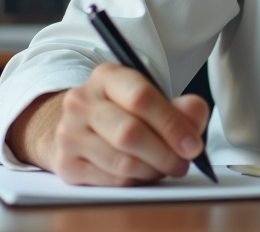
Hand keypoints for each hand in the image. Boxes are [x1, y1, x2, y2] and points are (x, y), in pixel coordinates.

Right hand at [8, 63, 209, 185]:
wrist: (81, 126)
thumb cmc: (125, 111)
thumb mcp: (154, 98)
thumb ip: (181, 106)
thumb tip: (194, 112)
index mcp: (107, 76)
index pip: (141, 98)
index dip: (172, 124)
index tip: (193, 145)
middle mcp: (81, 102)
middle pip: (130, 133)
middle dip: (165, 154)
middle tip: (183, 162)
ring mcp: (68, 133)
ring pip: (121, 162)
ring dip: (152, 170)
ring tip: (165, 167)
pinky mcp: (65, 164)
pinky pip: (111, 181)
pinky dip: (135, 182)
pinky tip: (143, 174)